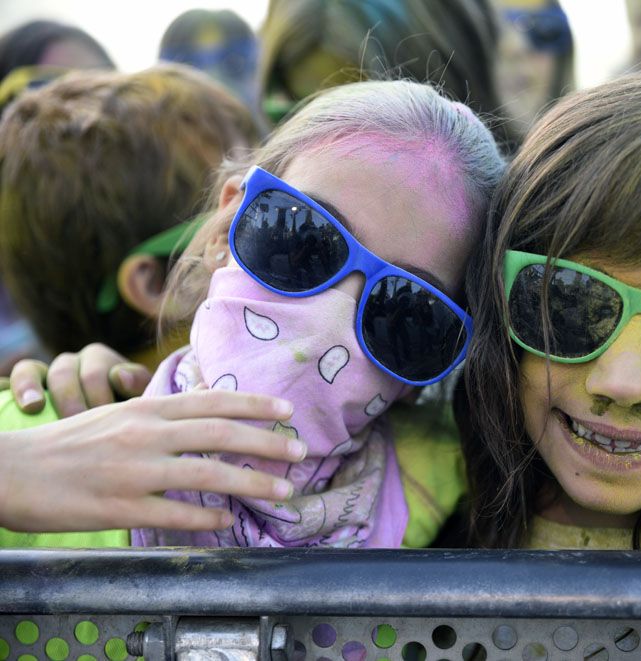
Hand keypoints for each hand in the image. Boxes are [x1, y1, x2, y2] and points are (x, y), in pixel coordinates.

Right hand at [0, 389, 304, 532]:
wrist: (10, 470)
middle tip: (301, 451)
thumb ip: (161, 414)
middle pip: (220, 433)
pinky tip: (229, 521)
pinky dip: (208, 518)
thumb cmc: (68, 443)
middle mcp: (145, 434)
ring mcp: (134, 471)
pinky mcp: (120, 507)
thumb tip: (207, 409)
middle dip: (267, 442)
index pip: (212, 400)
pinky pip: (176, 514)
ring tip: (282, 490)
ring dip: (251, 481)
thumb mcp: (117, 414)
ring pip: (207, 473)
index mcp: (145, 408)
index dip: (255, 403)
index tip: (287, 410)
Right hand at [7, 343, 149, 415]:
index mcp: (102, 361)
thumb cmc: (127, 420)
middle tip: (77, 422)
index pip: (98, 368)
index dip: (100, 388)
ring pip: (33, 369)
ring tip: (34, 408)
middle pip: (66, 370)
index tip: (104, 412)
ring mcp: (47, 374)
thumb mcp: (138, 404)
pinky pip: (12, 379)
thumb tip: (121, 377)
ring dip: (32, 386)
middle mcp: (73, 363)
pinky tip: (12, 404)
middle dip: (70, 397)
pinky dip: (10, 387)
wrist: (108, 433)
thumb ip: (137, 388)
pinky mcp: (25, 386)